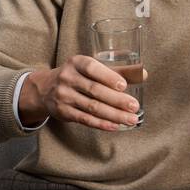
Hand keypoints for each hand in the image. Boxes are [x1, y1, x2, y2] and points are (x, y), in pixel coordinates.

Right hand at [20, 55, 144, 130]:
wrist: (45, 89)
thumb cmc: (77, 76)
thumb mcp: (91, 68)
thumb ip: (117, 71)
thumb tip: (143, 74)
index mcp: (76, 63)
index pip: (92, 68)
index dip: (108, 77)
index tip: (124, 85)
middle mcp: (68, 78)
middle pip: (95, 90)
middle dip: (117, 100)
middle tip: (134, 107)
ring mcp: (64, 96)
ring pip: (92, 107)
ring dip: (114, 115)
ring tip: (131, 119)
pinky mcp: (63, 112)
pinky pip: (85, 119)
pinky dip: (101, 124)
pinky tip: (115, 126)